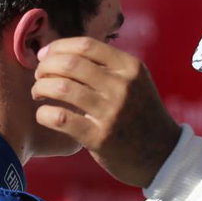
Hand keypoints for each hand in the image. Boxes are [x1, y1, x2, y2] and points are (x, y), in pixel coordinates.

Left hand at [31, 38, 183, 187]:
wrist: (162, 155)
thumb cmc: (140, 115)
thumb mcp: (134, 83)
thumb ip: (107, 66)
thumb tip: (62, 51)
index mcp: (130, 67)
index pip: (86, 45)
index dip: (58, 47)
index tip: (45, 55)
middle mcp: (122, 86)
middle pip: (70, 64)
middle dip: (45, 67)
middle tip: (39, 75)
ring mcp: (111, 112)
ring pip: (61, 88)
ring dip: (41, 88)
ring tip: (38, 93)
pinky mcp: (99, 137)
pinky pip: (59, 118)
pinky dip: (44, 113)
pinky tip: (44, 114)